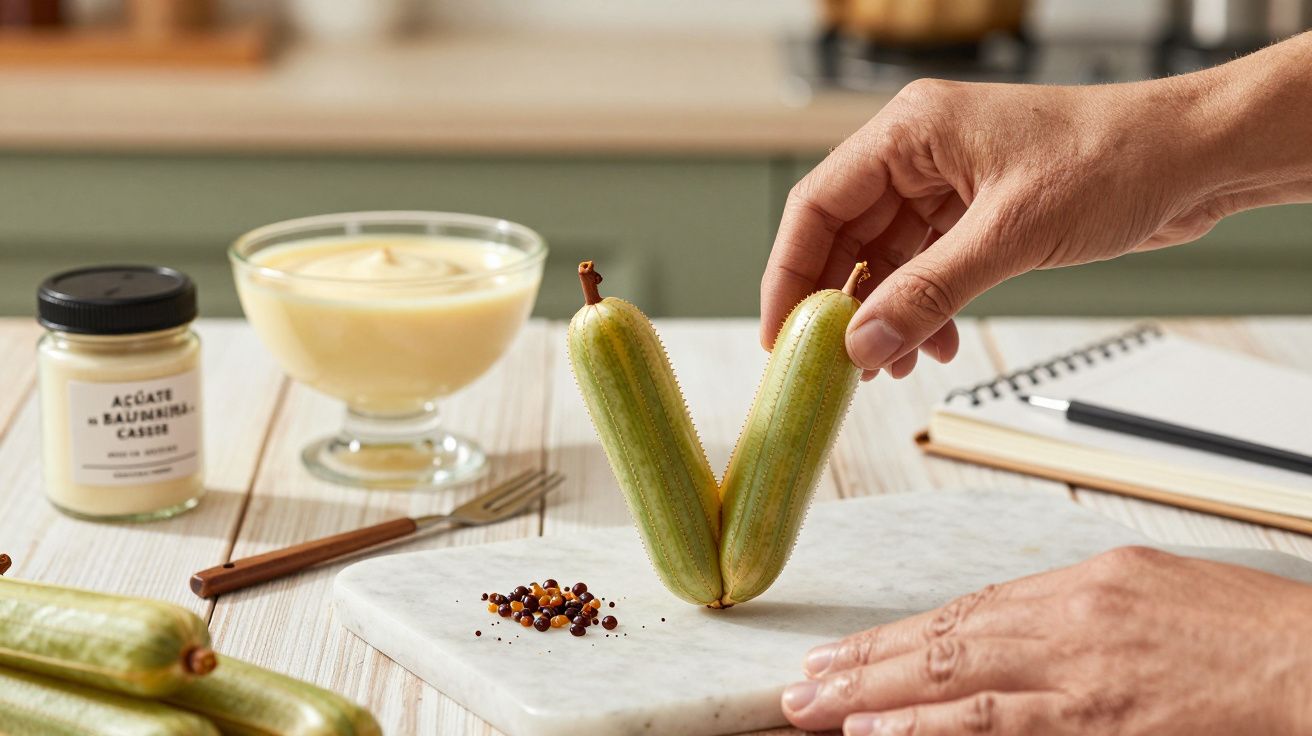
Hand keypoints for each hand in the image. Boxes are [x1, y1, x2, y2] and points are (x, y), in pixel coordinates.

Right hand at [761, 33, 1311, 377]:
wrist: (1198, 158)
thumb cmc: (1116, 159)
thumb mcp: (1011, 234)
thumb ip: (929, 293)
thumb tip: (862, 344)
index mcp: (912, 131)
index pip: (819, 204)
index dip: (790, 272)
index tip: (780, 333)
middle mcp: (922, 153)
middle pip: (846, 235)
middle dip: (840, 303)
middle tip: (830, 363)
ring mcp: (950, 183)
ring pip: (888, 258)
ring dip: (886, 315)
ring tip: (892, 365)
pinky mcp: (980, 212)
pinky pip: (928, 267)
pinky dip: (926, 308)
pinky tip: (939, 343)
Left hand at [781, 546, 1311, 734]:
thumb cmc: (1249, 634)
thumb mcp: (1151, 592)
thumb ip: (1075, 610)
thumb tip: (1008, 628)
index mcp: (1084, 582)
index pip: (965, 611)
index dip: (898, 635)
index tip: (847, 652)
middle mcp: (1070, 619)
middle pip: (942, 639)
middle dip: (864, 664)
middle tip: (802, 684)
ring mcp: (1081, 672)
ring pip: (952, 678)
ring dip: (874, 696)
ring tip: (816, 707)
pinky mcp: (1101, 720)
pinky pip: (998, 724)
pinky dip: (931, 729)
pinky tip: (880, 733)